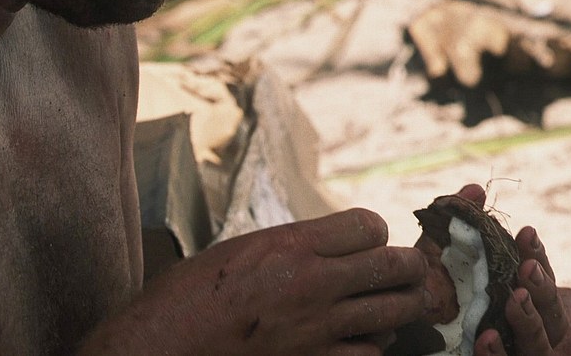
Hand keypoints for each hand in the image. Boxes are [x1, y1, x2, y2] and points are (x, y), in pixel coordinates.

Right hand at [82, 209, 429, 354]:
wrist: (161, 349)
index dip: (375, 231)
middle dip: (409, 265)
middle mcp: (311, 284)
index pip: (369, 226)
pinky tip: (358, 340)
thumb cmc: (189, 296)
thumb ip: (292, 247)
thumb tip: (333, 247)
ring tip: (392, 303)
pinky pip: (369, 354)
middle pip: (394, 266)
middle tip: (409, 268)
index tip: (369, 239)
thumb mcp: (240, 250)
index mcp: (288, 245)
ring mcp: (316, 331)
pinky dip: (371, 346)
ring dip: (398, 306)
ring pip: (393, 313)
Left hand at [412, 184, 569, 355]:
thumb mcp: (446, 256)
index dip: (536, 253)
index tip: (525, 231)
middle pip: (550, 309)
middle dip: (542, 286)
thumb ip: (462, 225)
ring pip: (538, 342)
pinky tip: (485, 339)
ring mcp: (517, 348)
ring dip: (528, 321)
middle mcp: (529, 323)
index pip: (539, 272)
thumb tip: (474, 188)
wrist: (422, 339)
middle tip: (526, 268)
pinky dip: (498, 353)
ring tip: (513, 301)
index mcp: (523, 293)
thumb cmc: (442, 292)